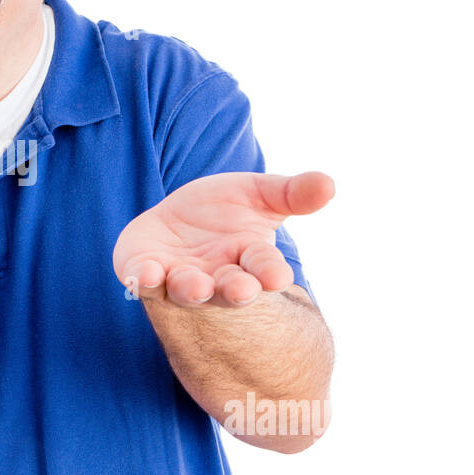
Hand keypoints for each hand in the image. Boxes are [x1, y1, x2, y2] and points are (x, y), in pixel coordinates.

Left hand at [113, 171, 333, 309]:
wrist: (176, 223)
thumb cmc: (226, 211)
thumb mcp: (261, 195)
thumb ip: (293, 193)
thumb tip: (330, 184)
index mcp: (249, 259)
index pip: (265, 268)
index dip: (270, 273)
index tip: (277, 278)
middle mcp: (217, 276)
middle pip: (229, 288)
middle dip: (235, 289)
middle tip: (242, 290)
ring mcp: (179, 278)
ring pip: (187, 290)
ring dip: (191, 289)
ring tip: (196, 286)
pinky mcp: (144, 271)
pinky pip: (143, 280)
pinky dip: (144, 279)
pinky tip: (144, 275)